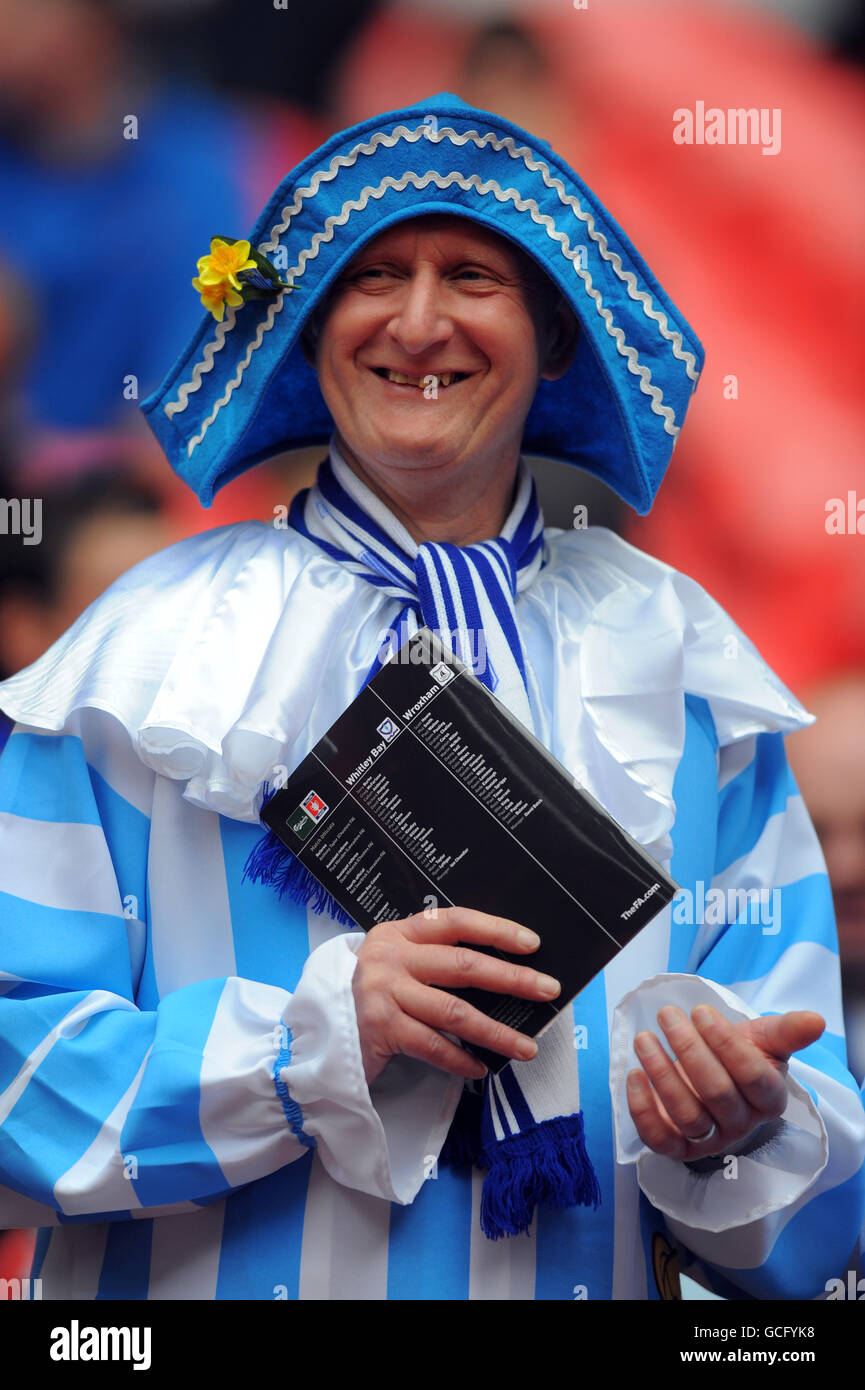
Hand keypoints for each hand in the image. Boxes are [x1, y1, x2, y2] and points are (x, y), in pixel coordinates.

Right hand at [351, 905, 559, 1085]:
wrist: (314, 1032)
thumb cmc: (365, 997)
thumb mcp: (393, 964)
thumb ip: (431, 960)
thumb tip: (498, 971)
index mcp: (398, 934)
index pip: (455, 921)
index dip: (496, 929)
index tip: (532, 943)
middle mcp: (390, 957)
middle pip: (463, 965)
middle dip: (512, 978)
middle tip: (547, 990)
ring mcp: (383, 993)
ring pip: (455, 1012)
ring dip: (496, 1032)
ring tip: (527, 1046)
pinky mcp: (380, 1030)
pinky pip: (433, 1047)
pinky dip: (461, 1060)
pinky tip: (481, 1067)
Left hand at [626, 1003, 824, 1161]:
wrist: (717, 1080)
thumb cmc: (740, 1057)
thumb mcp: (764, 1039)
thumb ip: (788, 1030)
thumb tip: (817, 1020)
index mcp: (769, 1098)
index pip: (752, 1075)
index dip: (725, 1043)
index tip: (700, 1011)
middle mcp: (741, 1123)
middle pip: (717, 1093)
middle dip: (690, 1050)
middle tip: (668, 1017)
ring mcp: (709, 1139)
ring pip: (687, 1114)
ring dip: (662, 1074)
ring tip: (645, 1039)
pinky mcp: (678, 1147)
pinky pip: (659, 1139)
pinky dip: (643, 1110)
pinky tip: (634, 1076)